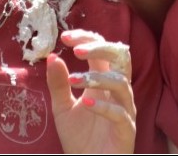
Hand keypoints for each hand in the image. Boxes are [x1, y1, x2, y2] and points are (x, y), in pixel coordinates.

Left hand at [47, 29, 135, 153]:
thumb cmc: (80, 138)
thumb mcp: (62, 108)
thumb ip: (58, 84)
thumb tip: (51, 56)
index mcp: (104, 81)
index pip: (103, 50)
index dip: (87, 39)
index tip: (65, 38)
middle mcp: (117, 91)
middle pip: (121, 57)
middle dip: (101, 48)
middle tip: (78, 50)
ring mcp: (125, 109)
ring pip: (121, 83)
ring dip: (97, 77)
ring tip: (74, 79)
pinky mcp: (126, 129)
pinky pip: (119, 113)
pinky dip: (103, 105)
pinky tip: (85, 102)